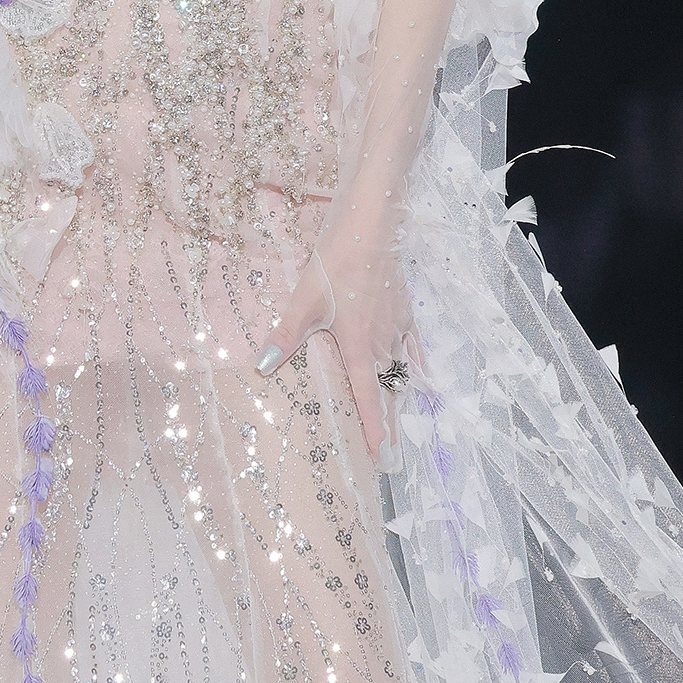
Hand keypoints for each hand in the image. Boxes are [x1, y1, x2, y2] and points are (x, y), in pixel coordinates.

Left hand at [255, 244, 423, 458]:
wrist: (371, 230)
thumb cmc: (337, 265)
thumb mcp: (304, 301)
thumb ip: (287, 335)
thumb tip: (263, 365)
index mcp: (358, 346)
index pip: (367, 395)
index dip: (374, 426)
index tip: (380, 452)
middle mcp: (382, 342)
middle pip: (388, 388)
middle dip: (390, 418)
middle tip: (392, 448)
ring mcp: (397, 327)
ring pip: (401, 368)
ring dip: (401, 393)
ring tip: (402, 417)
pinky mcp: (405, 310)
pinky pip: (414, 346)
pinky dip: (415, 363)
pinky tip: (419, 370)